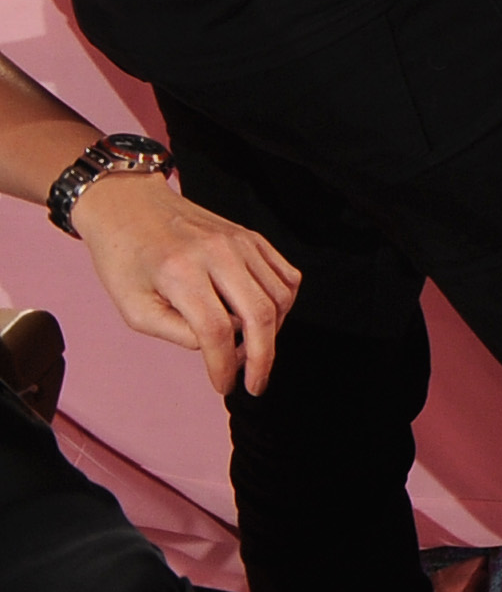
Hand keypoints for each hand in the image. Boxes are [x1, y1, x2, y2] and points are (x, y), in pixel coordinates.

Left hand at [72, 174, 299, 396]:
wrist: (129, 205)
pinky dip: (283, 303)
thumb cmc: (124, 258)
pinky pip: (287, 275)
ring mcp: (241, 241)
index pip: (216, 331)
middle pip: (260, 315)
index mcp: (180, 272)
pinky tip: (263, 317)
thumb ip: (176, 332)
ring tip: (250, 348)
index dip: (223, 367)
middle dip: (262, 359)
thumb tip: (217, 347)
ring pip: (280, 297)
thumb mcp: (133, 308)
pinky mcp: (253, 236)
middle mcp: (218, 253)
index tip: (223, 386)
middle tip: (256, 384)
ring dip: (273, 332)